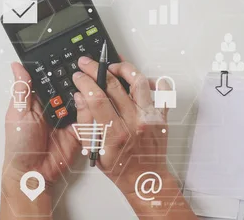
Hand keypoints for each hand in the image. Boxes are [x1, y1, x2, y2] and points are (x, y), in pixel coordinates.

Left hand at [0, 62, 79, 218]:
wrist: (34, 173)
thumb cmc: (19, 145)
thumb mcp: (18, 113)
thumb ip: (22, 89)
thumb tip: (17, 66)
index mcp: (39, 99)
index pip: (51, 78)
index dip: (59, 68)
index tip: (70, 56)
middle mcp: (55, 106)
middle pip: (70, 87)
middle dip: (77, 81)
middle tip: (85, 72)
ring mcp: (68, 117)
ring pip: (81, 100)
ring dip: (85, 95)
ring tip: (89, 89)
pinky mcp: (79, 129)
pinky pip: (89, 117)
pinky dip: (92, 112)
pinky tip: (92, 106)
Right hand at [72, 56, 195, 217]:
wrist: (146, 179)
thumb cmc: (121, 168)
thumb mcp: (94, 150)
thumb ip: (86, 123)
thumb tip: (81, 97)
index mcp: (115, 134)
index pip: (97, 99)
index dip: (85, 82)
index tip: (78, 75)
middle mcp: (134, 123)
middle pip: (114, 86)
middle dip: (97, 69)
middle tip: (89, 63)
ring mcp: (150, 118)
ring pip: (139, 82)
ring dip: (124, 69)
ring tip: (114, 66)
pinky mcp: (162, 116)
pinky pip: (164, 92)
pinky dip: (155, 81)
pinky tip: (143, 79)